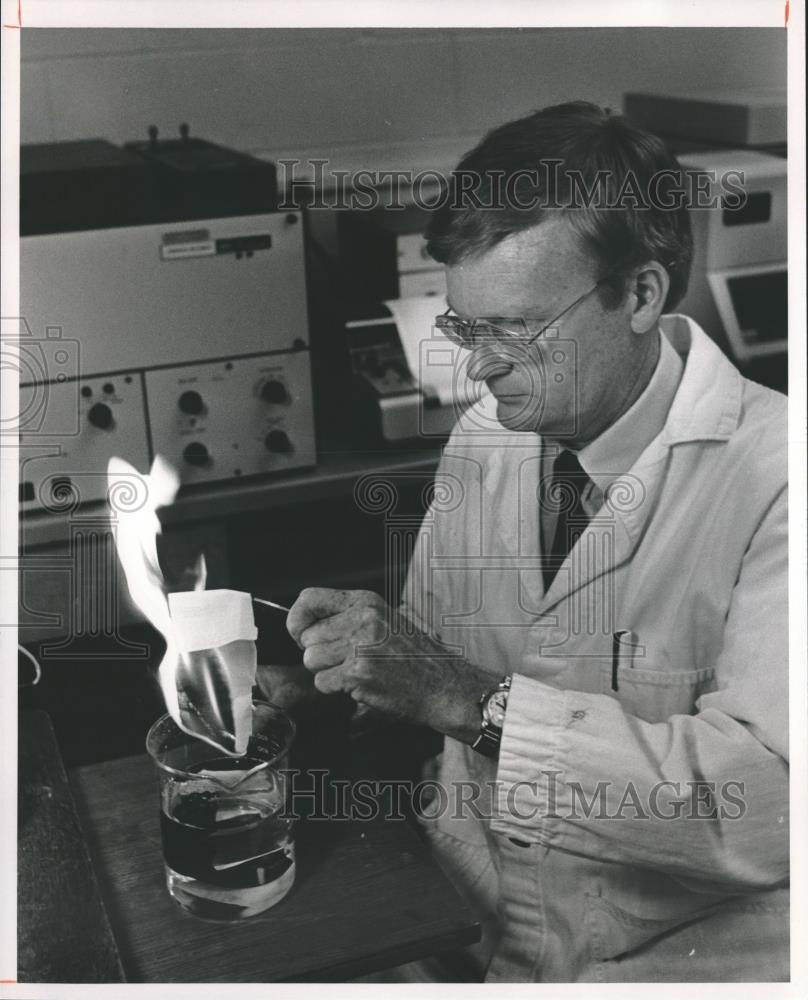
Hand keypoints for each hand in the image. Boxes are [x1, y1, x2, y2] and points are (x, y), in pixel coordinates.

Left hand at [286, 587, 490, 742]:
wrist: (444, 686)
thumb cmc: (416, 658)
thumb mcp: (385, 621)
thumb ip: (348, 618)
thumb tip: (305, 626)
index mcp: (366, 602)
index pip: (308, 598)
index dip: (297, 620)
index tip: (300, 634)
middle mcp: (362, 618)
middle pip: (307, 637)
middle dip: (319, 654)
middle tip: (346, 661)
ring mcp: (360, 645)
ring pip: (311, 660)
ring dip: (327, 673)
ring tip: (356, 673)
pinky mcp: (358, 672)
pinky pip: (323, 683)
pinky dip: (337, 690)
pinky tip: (362, 685)